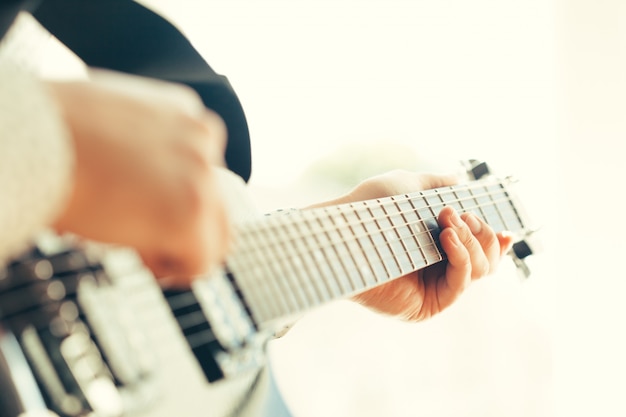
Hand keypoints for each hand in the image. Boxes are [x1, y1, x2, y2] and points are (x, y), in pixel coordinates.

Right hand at [47, 70, 230, 283]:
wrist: (29, 134)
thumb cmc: (52, 128)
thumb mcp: (114, 117)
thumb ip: (146, 143)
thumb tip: (144, 174)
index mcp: (185, 113)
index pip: (204, 172)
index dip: (171, 197)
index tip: (140, 205)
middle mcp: (203, 141)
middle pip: (218, 207)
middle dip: (183, 228)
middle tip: (140, 234)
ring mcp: (201, 176)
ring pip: (217, 238)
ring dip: (180, 250)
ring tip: (135, 243)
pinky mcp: (190, 212)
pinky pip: (201, 263)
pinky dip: (171, 270)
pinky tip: (136, 253)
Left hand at [312, 169, 512, 320]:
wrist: (346, 231)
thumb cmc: (371, 208)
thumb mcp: (409, 187)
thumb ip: (436, 185)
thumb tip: (459, 180)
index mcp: (434, 247)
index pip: (477, 250)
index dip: (494, 240)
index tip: (504, 229)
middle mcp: (436, 270)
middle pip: (487, 260)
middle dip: (480, 232)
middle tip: (455, 215)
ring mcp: (431, 289)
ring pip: (480, 270)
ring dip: (471, 241)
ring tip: (446, 223)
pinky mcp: (425, 306)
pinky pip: (461, 284)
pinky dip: (462, 258)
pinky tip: (447, 238)